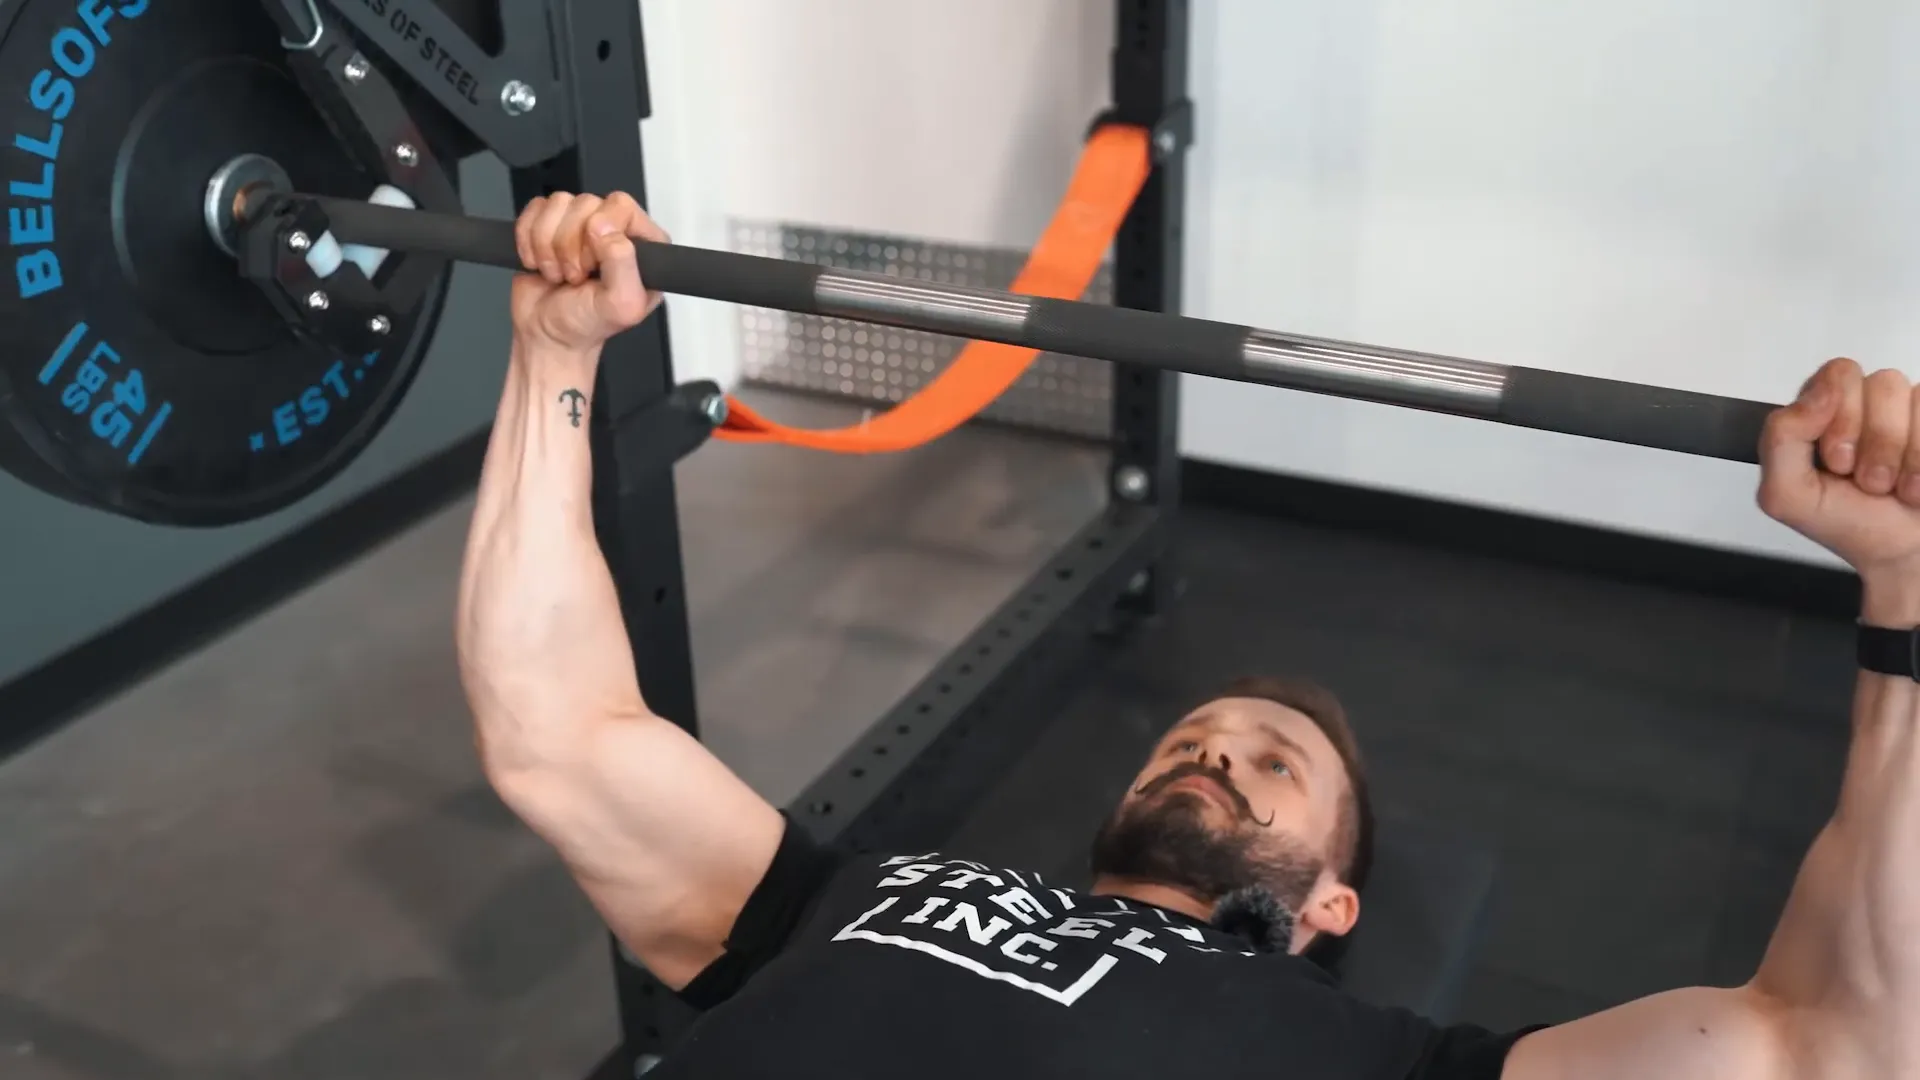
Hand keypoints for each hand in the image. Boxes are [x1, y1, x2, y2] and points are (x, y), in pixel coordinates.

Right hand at [510, 191, 667, 352]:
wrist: (548, 335)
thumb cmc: (588, 325)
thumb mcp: (620, 305)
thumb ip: (623, 263)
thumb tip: (604, 226)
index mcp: (644, 245)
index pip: (621, 205)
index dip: (600, 231)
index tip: (593, 264)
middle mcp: (614, 230)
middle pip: (586, 202)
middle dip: (570, 244)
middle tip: (576, 276)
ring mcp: (581, 225)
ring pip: (557, 203)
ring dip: (548, 245)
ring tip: (559, 274)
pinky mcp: (550, 225)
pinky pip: (534, 209)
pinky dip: (529, 239)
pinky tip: (540, 263)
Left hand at [1758, 358, 1919, 608]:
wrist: (1902, 554)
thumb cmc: (1847, 523)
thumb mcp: (1786, 494)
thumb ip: (1780, 437)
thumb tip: (1817, 394)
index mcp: (1823, 412)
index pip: (1835, 375)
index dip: (1838, 417)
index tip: (1836, 460)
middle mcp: (1868, 403)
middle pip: (1877, 381)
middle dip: (1872, 440)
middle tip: (1864, 478)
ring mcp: (1910, 411)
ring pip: (1910, 396)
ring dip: (1899, 455)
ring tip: (1891, 485)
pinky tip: (1916, 485)